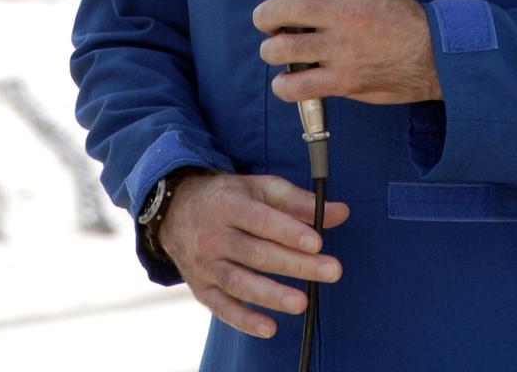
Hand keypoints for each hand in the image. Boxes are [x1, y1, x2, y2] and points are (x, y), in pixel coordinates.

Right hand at [157, 171, 348, 339]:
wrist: (176, 212)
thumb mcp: (259, 188)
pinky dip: (245, 320)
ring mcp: (205, 265)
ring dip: (273, 295)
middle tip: (332, 270)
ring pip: (241, 282)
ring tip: (303, 302)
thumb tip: (340, 212)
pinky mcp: (201, 289)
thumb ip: (299, 201)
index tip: (318, 242)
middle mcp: (213, 235)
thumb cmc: (228, 197)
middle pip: (257, 253)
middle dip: (296, 264)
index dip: (289, 231)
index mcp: (228, 204)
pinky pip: (223, 308)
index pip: (262, 220)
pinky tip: (270, 327)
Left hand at [248, 0, 442, 105]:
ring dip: (270, 50)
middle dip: (263, 15)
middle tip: (265, 21)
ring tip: (277, 50)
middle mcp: (345, 15)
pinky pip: (297, 86)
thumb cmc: (405, 21)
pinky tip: (289, 80)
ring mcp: (343, 50)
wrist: (436, 55)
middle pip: (282, 9)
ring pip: (282, 48)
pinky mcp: (344, 81)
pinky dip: (284, 85)